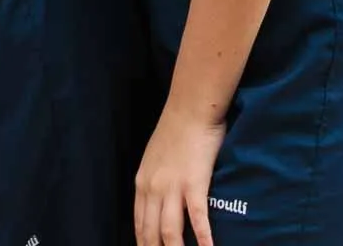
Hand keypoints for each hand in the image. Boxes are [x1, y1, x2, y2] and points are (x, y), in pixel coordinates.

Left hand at [135, 104, 227, 245]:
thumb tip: (158, 201)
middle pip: (150, 232)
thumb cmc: (176, 132)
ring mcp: (172, 187)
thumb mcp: (155, 159)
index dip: (143, 244)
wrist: (190, 110)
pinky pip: (197, 217)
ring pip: (170, 231)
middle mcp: (152, 188)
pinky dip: (203, 238)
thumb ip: (154, 180)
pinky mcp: (194, 183)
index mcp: (142, 183)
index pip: (139, 224)